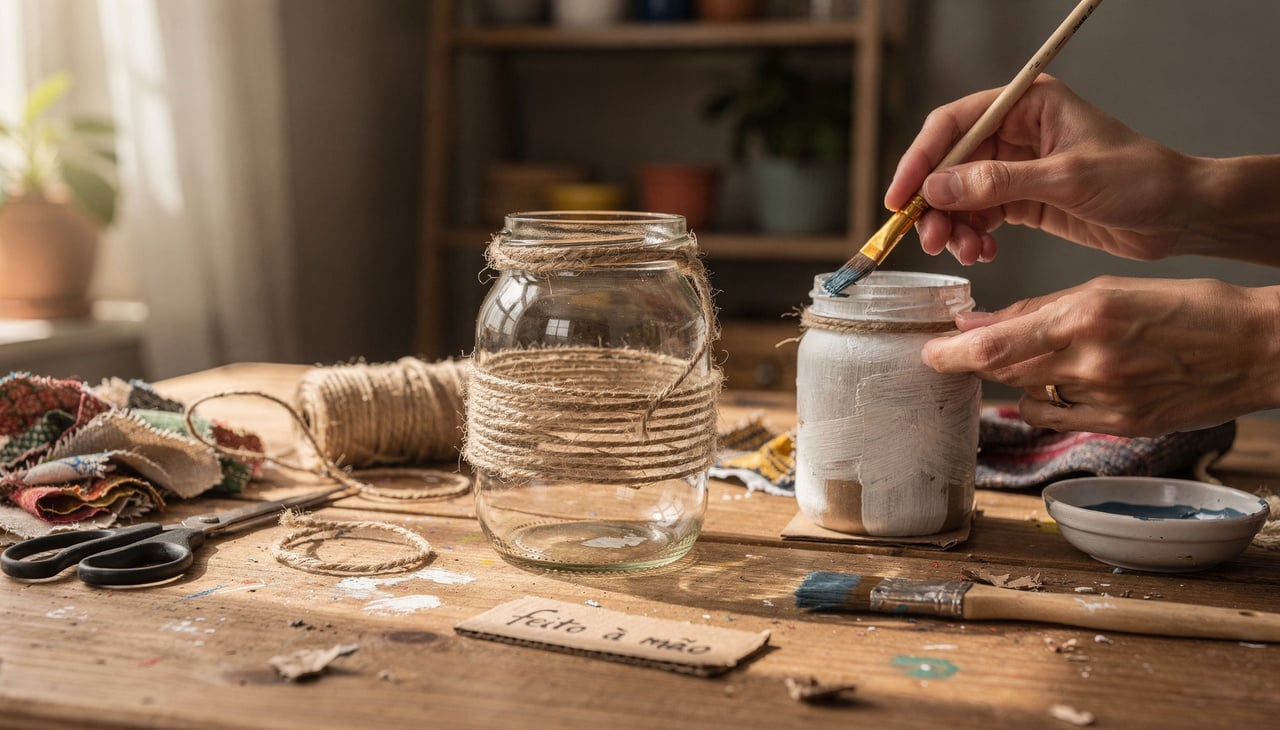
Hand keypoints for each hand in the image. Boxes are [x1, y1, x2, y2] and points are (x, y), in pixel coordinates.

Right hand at [885, 75, 1204, 265]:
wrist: (1181, 215)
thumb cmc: (1140, 180)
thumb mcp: (1066, 178)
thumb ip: (998, 183)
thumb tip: (937, 189)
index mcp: (1027, 105)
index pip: (954, 125)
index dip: (920, 160)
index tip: (901, 198)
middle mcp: (1017, 132)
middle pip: (949, 165)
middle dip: (935, 204)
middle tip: (931, 239)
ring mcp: (1017, 168)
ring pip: (960, 196)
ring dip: (954, 227)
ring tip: (965, 252)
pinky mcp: (1024, 201)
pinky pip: (980, 218)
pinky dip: (974, 238)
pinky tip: (983, 253)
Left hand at [920, 276, 1279, 436]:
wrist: (1257, 348)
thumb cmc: (1189, 307)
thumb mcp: (1110, 290)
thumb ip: (1043, 309)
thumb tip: (982, 322)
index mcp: (1086, 315)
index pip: (995, 344)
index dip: (951, 352)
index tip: (929, 350)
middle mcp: (1091, 361)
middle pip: (1004, 372)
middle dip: (973, 364)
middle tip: (954, 355)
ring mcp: (1106, 400)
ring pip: (1029, 396)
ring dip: (1016, 382)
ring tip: (1034, 360)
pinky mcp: (1121, 426)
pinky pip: (1060, 418)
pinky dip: (1047, 402)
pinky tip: (1058, 385)